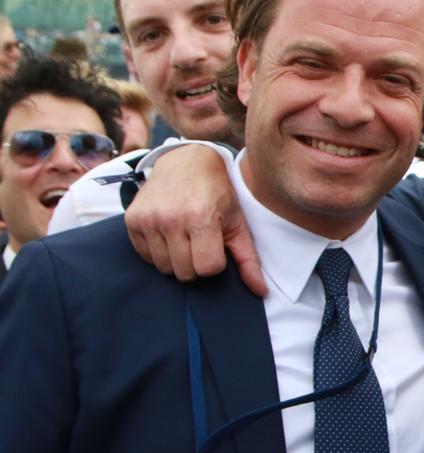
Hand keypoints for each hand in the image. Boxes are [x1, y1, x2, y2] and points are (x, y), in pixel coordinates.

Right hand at [124, 145, 266, 296]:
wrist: (186, 161)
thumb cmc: (217, 193)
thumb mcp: (237, 222)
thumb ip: (248, 258)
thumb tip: (261, 292)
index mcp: (200, 217)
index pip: (207, 268)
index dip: (215, 263)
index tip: (216, 246)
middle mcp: (170, 218)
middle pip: (184, 273)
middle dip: (196, 264)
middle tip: (201, 243)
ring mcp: (148, 218)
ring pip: (164, 268)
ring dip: (177, 260)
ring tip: (185, 237)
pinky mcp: (132, 219)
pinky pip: (145, 256)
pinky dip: (159, 252)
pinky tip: (169, 234)